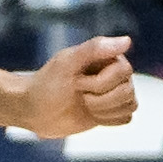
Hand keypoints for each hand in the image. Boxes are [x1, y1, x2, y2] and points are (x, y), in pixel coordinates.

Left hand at [15, 34, 135, 135]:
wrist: (32, 110)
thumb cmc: (46, 84)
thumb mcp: (66, 63)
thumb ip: (94, 49)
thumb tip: (127, 41)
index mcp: (109, 58)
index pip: (124, 72)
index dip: (99, 83)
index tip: (75, 82)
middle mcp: (116, 74)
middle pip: (127, 91)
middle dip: (99, 99)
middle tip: (78, 95)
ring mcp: (114, 93)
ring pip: (130, 105)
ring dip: (102, 110)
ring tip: (83, 104)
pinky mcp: (110, 112)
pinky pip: (125, 118)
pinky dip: (107, 120)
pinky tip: (90, 114)